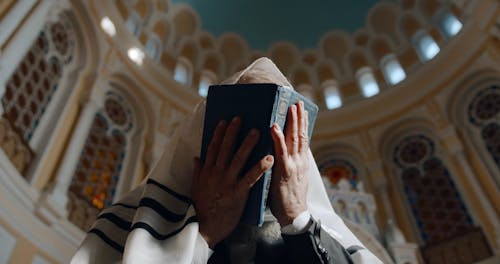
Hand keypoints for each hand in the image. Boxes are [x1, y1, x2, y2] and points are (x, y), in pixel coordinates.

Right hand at [191, 117, 273, 247]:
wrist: (205, 228)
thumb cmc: (202, 208)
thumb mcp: (195, 187)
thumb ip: (197, 171)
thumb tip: (196, 157)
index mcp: (207, 171)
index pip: (213, 148)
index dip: (219, 133)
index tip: (224, 121)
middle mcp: (216, 173)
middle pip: (225, 149)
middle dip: (233, 132)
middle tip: (240, 118)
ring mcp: (227, 182)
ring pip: (238, 159)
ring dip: (248, 144)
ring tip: (257, 131)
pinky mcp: (238, 193)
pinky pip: (250, 177)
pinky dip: (260, 167)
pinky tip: (269, 158)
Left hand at [270, 101, 309, 225]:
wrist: (294, 214)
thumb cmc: (289, 197)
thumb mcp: (294, 177)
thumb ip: (290, 162)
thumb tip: (282, 151)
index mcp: (301, 161)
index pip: (303, 137)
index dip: (303, 122)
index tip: (301, 109)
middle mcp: (300, 160)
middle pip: (301, 134)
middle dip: (299, 117)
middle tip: (297, 102)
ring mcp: (293, 164)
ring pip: (294, 139)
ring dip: (292, 121)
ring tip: (290, 107)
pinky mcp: (284, 171)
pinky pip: (280, 151)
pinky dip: (278, 137)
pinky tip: (273, 126)